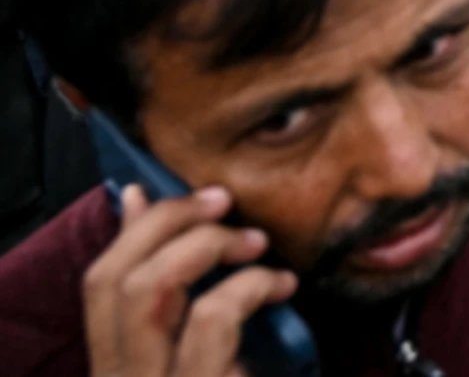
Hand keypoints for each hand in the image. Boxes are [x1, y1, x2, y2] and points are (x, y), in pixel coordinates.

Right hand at [81, 185, 298, 376]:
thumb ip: (169, 284)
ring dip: (208, 246)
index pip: (101, 281)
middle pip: (116, 279)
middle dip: (172, 223)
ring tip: (258, 244)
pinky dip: (249, 285)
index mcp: (116, 367)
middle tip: (226, 202)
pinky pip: (211, 319)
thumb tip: (136, 196)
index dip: (143, 226)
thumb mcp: (197, 344)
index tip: (198, 196)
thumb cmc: (229, 374)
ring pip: (152, 290)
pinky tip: (281, 286)